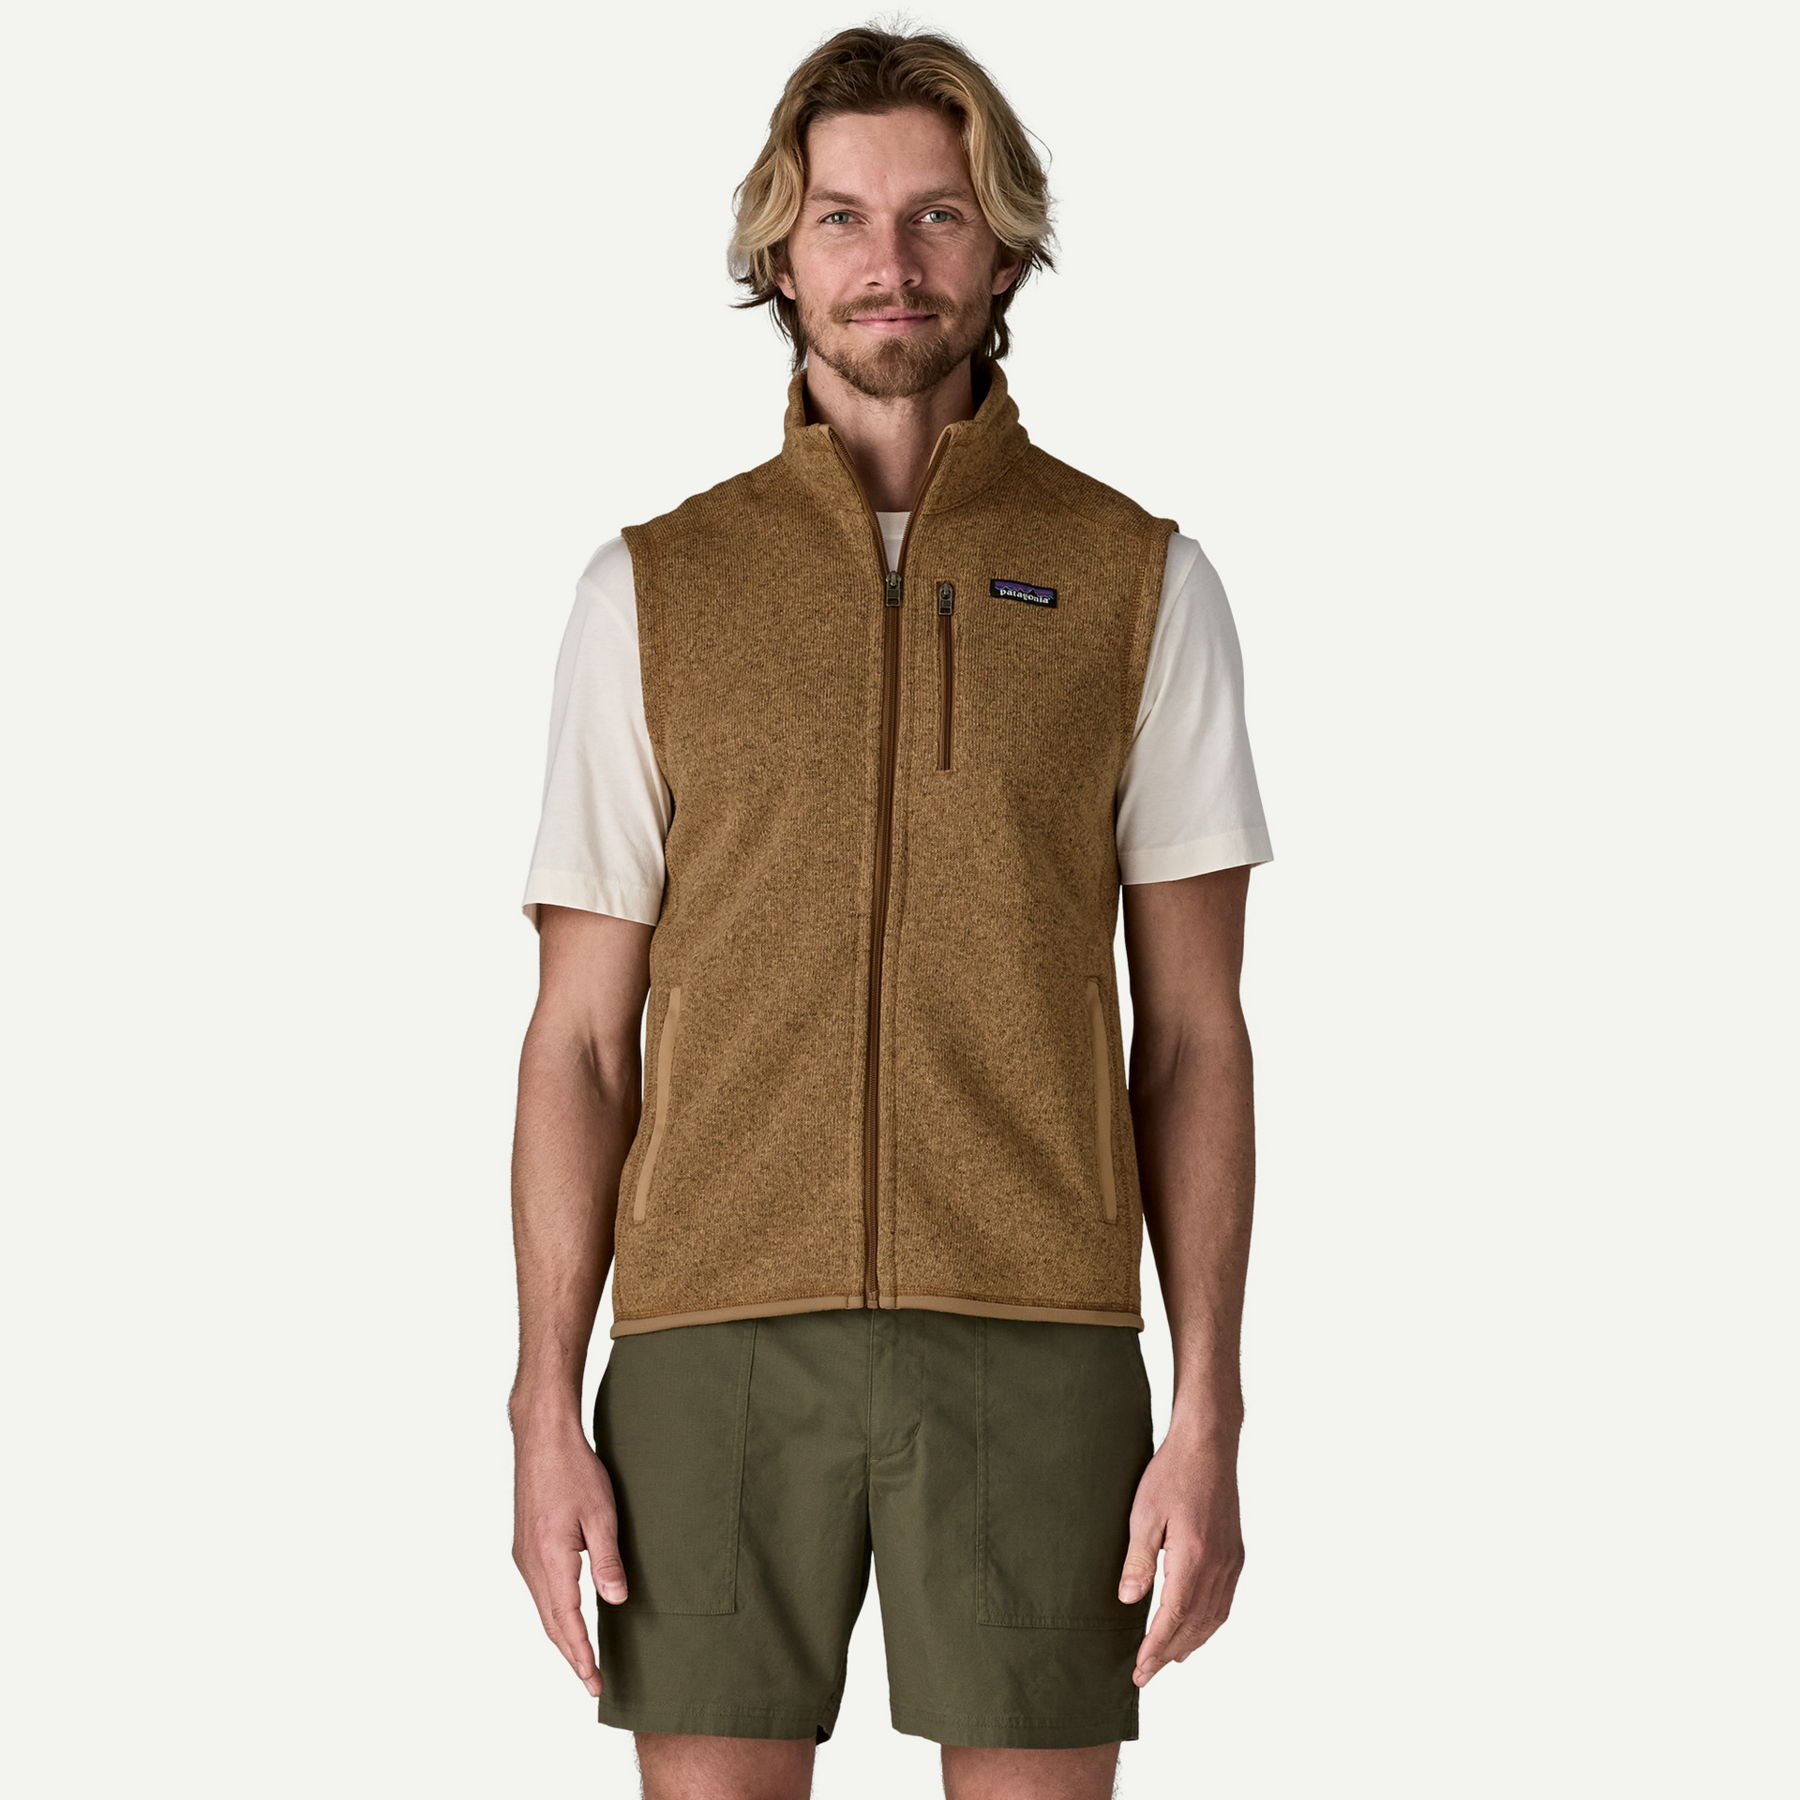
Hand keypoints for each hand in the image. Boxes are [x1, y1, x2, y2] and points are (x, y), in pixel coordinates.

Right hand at [512, 1416, 627, 1696]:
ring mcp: (523, 1555)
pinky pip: (539, 1590)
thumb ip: (607, 1561)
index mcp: (550, 1559)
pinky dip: (554, 1612)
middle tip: (592, 1683)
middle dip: (571, 1655)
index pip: (566, 1622)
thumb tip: (617, 1602)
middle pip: (550, 1623)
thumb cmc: (574, 1470)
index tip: (594, 1682)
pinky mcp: (525, 1545)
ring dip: (561, 1636)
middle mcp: (530, 1563)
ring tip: (583, 1658)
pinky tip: (568, 1615)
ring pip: (543, 1609)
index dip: (581, 1655)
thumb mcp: (601, 1514)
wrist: (542, 1438)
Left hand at [1118, 1426, 1243, 1685]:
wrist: (1208, 1445)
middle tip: (1146, 1673)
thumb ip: (1138, 1560)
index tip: (1140, 1669)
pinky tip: (1195, 1627)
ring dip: (1191, 1642)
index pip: (1173, 1617)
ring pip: (1214, 1618)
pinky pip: (1225, 1601)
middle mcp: (1218, 1566)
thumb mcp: (1144, 1514)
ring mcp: (1231, 1561)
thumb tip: (1129, 1600)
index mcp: (1194, 1557)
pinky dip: (1209, 1623)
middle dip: (1169, 1653)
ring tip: (1169, 1659)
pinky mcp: (1235, 1554)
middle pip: (1195, 1625)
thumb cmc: (1172, 1473)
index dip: (1156, 1648)